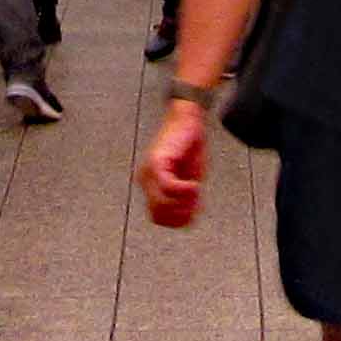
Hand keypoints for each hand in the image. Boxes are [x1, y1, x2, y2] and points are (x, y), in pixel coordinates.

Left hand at [137, 96, 209, 229]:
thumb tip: (188, 217)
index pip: (158, 218)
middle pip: (159, 215)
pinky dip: (184, 190)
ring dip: (183, 203)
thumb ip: (186, 197)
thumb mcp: (190, 177)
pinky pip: (169, 188)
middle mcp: (145, 180)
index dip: (177, 221)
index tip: (192, 213)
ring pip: (162, 205)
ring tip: (195, 192)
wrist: (187, 119)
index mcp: (150, 185)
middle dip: (181, 214)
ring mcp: (148, 172)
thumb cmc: (189, 145)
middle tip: (195, 203)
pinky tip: (194, 185)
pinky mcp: (156, 163)